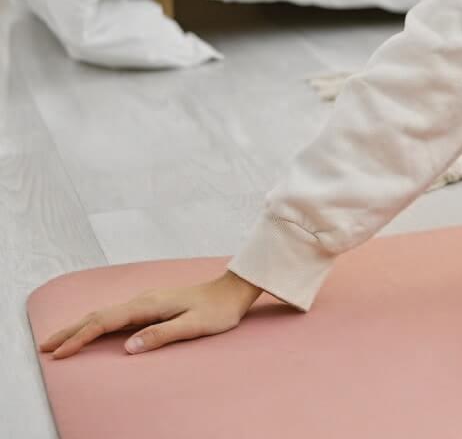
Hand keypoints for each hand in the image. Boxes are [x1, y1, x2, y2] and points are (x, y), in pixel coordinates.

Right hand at [37, 270, 265, 358]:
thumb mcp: (193, 326)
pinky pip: (116, 315)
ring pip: (105, 314)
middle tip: (45, 346)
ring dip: (80, 327)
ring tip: (60, 340)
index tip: (60, 352)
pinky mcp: (151, 305)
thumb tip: (129, 347)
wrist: (234, 290)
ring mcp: (146, 301)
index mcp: (148, 305)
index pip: (104, 323)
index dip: (80, 338)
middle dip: (70, 331)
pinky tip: (92, 329)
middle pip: (97, 316)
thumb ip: (161, 335)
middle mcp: (143, 300)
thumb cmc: (218, 310)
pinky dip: (96, 323)